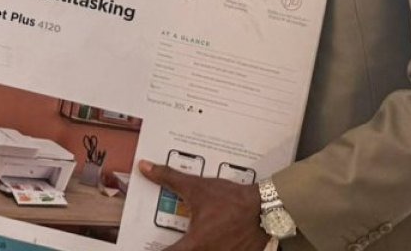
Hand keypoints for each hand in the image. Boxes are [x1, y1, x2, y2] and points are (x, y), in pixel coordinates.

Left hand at [139, 159, 269, 250]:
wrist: (266, 208)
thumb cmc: (230, 199)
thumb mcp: (196, 187)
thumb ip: (168, 178)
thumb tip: (144, 167)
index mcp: (195, 245)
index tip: (146, 247)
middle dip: (177, 247)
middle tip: (172, 240)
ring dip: (193, 247)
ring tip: (190, 239)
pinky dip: (210, 248)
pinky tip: (211, 240)